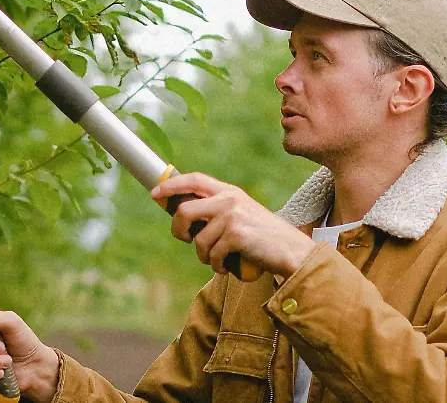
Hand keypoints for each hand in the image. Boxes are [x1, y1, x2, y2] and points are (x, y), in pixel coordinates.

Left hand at [152, 172, 316, 277]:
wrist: (291, 250)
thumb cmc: (262, 237)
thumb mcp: (240, 214)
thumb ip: (216, 210)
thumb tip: (182, 217)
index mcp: (229, 191)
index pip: (194, 180)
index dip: (171, 186)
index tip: (155, 194)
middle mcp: (229, 199)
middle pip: (184, 210)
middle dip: (178, 230)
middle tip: (185, 240)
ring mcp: (233, 216)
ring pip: (198, 240)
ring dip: (204, 256)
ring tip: (217, 259)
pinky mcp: (237, 235)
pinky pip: (212, 255)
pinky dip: (217, 266)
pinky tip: (226, 266)